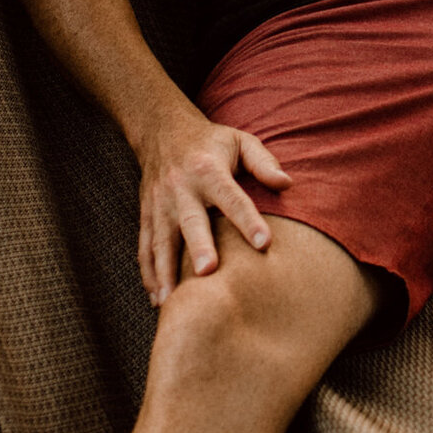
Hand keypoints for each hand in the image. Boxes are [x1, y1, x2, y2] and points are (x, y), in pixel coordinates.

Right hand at [137, 110, 291, 304]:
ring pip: (161, 241)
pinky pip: (145, 248)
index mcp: (207, 169)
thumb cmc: (210, 141)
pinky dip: (149, 274)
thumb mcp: (240, 141)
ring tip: (172, 302)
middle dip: (197, 246)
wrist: (160, 131)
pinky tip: (158, 299)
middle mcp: (180, 188)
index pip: (231, 197)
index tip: (264, 243)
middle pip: (189, 220)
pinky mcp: (146, 216)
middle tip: (207, 272)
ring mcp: (159, 204)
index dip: (247, 219)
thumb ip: (263, 162)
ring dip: (165, 272)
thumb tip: (287, 184)